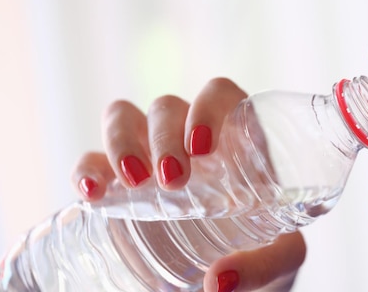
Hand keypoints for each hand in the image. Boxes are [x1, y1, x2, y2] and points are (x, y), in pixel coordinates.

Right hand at [70, 77, 305, 290]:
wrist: (243, 271)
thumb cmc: (268, 246)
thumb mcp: (281, 257)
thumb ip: (263, 265)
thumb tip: (220, 280)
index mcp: (237, 138)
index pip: (220, 94)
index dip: (208, 106)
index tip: (202, 147)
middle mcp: (190, 137)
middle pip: (168, 107)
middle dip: (164, 137)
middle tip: (174, 180)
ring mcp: (152, 155)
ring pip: (124, 116)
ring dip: (121, 140)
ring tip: (133, 180)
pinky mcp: (120, 182)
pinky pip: (93, 159)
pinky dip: (86, 168)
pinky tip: (92, 193)